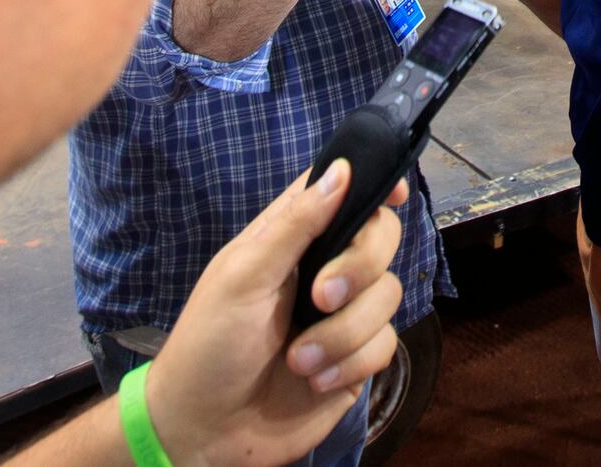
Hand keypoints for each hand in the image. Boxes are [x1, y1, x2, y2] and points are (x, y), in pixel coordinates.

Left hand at [139, 160, 407, 466]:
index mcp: (291, 239)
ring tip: (296, 359)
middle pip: (381, 237)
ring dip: (342, 333)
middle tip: (320, 298)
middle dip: (360, 267)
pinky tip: (313, 380)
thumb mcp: (242, 277)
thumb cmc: (209, 345)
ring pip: (387, 296)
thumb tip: (341, 171)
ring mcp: (343, 315)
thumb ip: (294, 225)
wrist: (206, 430)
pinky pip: (384, 345)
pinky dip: (348, 364)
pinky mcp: (356, 360)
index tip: (394, 192)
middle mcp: (324, 269)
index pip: (342, 192)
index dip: (372, 182)